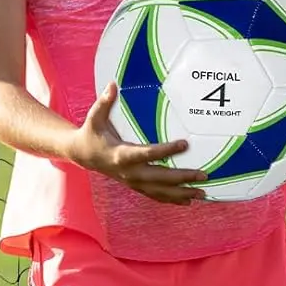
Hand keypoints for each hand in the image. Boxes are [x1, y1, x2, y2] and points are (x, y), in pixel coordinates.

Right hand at [70, 83, 206, 204]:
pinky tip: (188, 201)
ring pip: (159, 191)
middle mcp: (128, 172)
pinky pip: (155, 195)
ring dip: (181, 194)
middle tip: (203, 175)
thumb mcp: (95, 117)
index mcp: (121, 155)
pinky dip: (172, 199)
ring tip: (201, 193)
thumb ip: (105, 102)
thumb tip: (113, 84)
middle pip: (159, 178)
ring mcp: (132, 181)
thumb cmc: (91, 134)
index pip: (147, 153)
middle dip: (182, 178)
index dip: (166, 150)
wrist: (81, 155)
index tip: (185, 144)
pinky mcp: (134, 185)